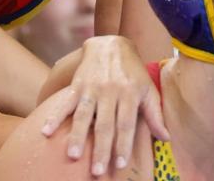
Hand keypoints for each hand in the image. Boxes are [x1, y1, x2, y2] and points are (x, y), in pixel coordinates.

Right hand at [37, 35, 168, 175]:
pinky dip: (55, 116)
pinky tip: (47, 131)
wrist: (110, 44)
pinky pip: (65, 102)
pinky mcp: (77, 84)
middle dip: (101, 148)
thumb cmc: (132, 72)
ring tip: (73, 155)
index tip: (119, 164)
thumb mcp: (148, 89)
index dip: (123, 144)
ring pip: (84, 115)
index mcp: (130, 94)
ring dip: (77, 136)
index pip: (126, 124)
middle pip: (105, 124)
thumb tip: (166, 138)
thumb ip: (155, 114)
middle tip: (97, 170)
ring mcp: (92, 88)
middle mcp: (110, 92)